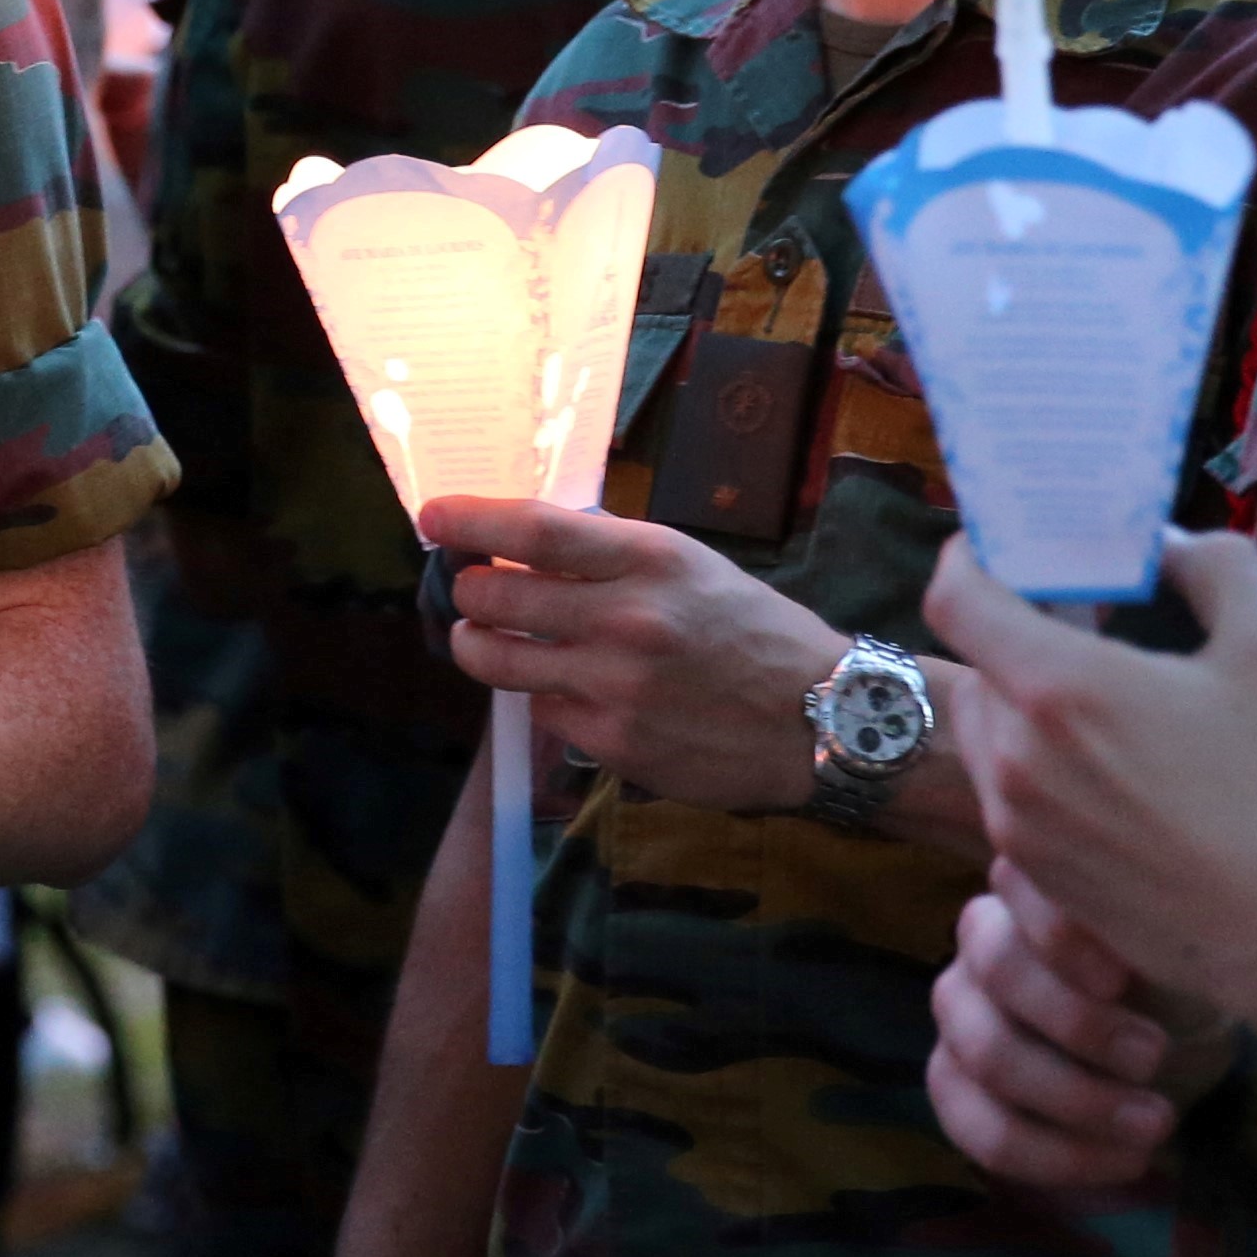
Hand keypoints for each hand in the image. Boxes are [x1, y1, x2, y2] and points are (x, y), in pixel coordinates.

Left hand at [429, 494, 845, 810]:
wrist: (825, 719)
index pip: (533, 529)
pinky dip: (541, 696)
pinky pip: (541, 711)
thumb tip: (529, 540)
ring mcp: (615, 685)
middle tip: (470, 589)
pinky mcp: (612, 741)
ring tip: (481, 637)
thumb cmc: (755, 633)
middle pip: (494, 595)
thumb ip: (613, 554)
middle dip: (466, 590)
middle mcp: (627, 617)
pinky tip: (567, 689)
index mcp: (650, 558)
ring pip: (495, 660)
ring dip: (475, 644)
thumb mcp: (692, 567)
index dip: (469, 519)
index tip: (432, 515)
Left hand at [925, 526, 1256, 1029]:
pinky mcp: (1031, 872)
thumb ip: (1213, 564)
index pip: (954, 596)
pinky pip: (1006, 793)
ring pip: (985, 730)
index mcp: (1057, 687)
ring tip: (1099, 703)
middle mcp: (1014, 753)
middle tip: (1078, 626)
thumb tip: (1163, 543)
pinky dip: (1036, 764)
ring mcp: (1015, 820)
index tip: (1005, 551)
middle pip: (975, 662)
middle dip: (1013, 634)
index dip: (970, 559)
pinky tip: (1113, 772)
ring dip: (1021, 702)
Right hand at [931, 859, 1221, 1195]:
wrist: (1172, 1042)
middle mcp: (980, 937)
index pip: (1017, 880)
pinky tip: (1127, 1161)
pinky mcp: (953, 1083)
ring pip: (987, 1056)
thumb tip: (1159, 926)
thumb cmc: (1172, 976)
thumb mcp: (1176, 944)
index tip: (1122, 978)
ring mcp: (958, 1011)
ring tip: (1157, 1125)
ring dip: (1077, 1099)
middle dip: (1080, 1024)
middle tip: (1154, 1057)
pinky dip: (1059, 1157)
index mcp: (1032, 885)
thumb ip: (1154, 925)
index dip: (1060, 932)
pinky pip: (982, 1130)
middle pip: (999, 970)